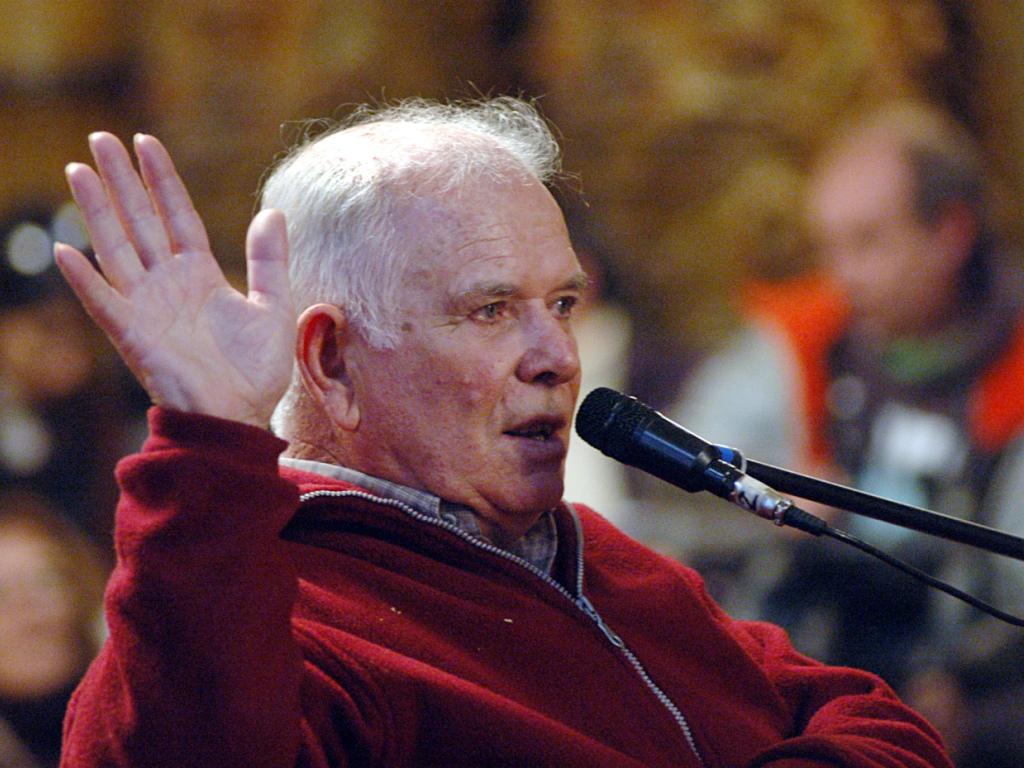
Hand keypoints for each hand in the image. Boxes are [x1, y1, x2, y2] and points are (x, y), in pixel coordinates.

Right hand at [56, 132, 294, 428]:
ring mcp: (147, 306)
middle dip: (121, 180)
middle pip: (140, 221)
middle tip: (100, 138)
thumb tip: (274, 212)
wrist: (241, 415)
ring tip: (78, 170)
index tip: (146, 142)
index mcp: (200, 274)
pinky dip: (84, 280)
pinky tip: (65, 251)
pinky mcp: (134, 335)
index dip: (162, 180)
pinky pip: (103, 302)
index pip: (177, 216)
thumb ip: (269, 260)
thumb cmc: (256, 370)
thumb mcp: (273, 306)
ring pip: (116, 248)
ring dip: (97, 210)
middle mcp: (168, 284)